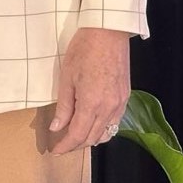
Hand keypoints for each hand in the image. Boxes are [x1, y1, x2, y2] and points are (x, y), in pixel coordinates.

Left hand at [48, 27, 131, 153]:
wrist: (108, 32)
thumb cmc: (85, 49)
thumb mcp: (67, 77)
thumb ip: (64, 106)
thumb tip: (57, 127)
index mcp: (91, 103)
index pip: (78, 135)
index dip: (66, 146)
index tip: (56, 151)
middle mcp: (109, 108)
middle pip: (92, 138)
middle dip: (76, 144)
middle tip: (62, 144)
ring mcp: (120, 103)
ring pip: (106, 133)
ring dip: (91, 138)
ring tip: (76, 136)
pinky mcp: (126, 97)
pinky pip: (115, 122)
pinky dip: (104, 129)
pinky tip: (93, 124)